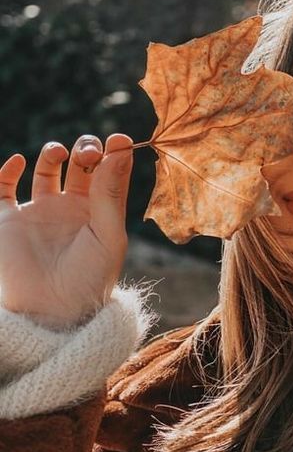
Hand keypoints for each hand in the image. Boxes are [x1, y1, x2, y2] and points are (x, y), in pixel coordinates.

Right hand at [0, 133, 133, 328]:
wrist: (51, 312)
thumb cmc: (88, 280)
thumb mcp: (108, 236)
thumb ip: (111, 193)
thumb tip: (122, 147)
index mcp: (100, 213)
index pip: (108, 172)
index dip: (113, 153)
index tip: (120, 140)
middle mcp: (71, 208)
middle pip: (80, 163)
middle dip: (85, 148)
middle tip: (88, 152)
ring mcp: (40, 212)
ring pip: (46, 169)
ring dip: (53, 152)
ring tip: (61, 153)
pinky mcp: (10, 220)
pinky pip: (4, 187)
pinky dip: (9, 169)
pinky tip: (20, 162)